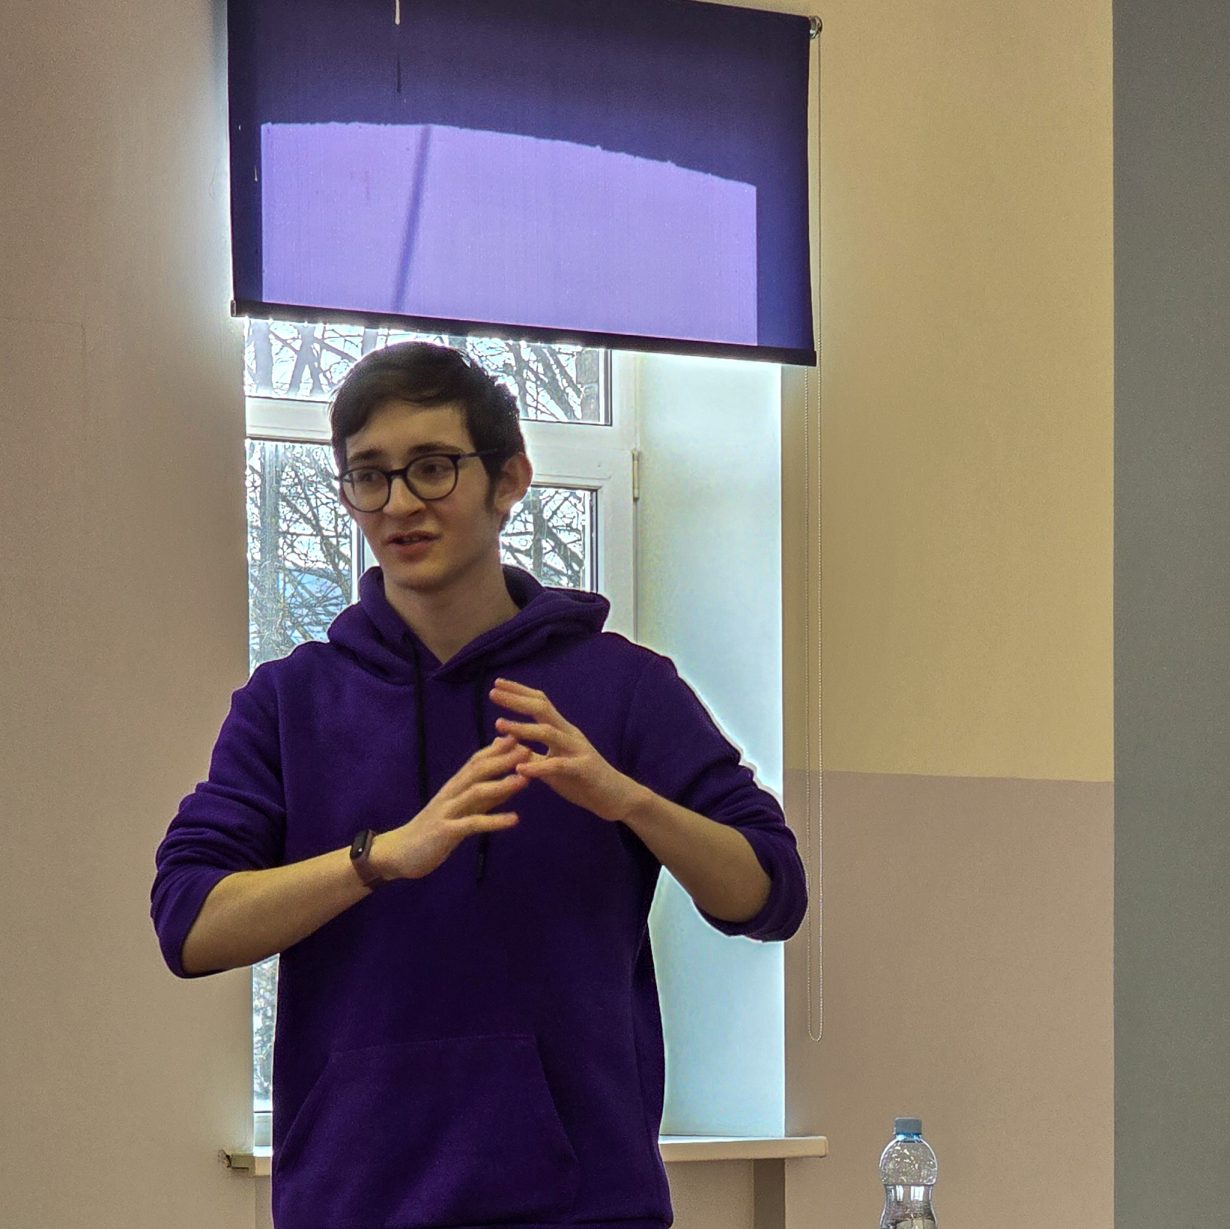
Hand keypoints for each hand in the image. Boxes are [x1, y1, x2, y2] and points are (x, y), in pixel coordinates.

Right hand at [374, 735, 530, 879]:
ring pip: (476, 792)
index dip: (499, 748)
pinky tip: (514, 820)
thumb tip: (507, 774)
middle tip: (529, 749)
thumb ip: (485, 791)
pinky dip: (494, 820)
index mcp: (455, 786)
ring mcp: (447, 811)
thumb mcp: (463, 807)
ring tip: (525, 780)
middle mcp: (451, 793)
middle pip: (478, 770)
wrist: (401, 852)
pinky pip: (472, 823)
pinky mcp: (446, 831)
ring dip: (501, 784)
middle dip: (503, 759)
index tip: (522, 735)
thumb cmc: (436, 828)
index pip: (477, 760)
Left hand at [489, 677, 644, 822]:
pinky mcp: (584, 769)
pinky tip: (520, 769)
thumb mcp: (552, 765)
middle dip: (517, 700)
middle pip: (542, 709)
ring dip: (522, 729)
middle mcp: (570, 734)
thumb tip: (502, 742)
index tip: (497, 685)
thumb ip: (531, 754)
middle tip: (493, 693)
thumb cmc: (582, 780)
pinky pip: (559, 766)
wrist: (616, 797)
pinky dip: (538, 767)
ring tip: (499, 725)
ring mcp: (578, 750)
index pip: (540, 703)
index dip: (519, 692)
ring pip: (549, 733)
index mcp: (562, 730)